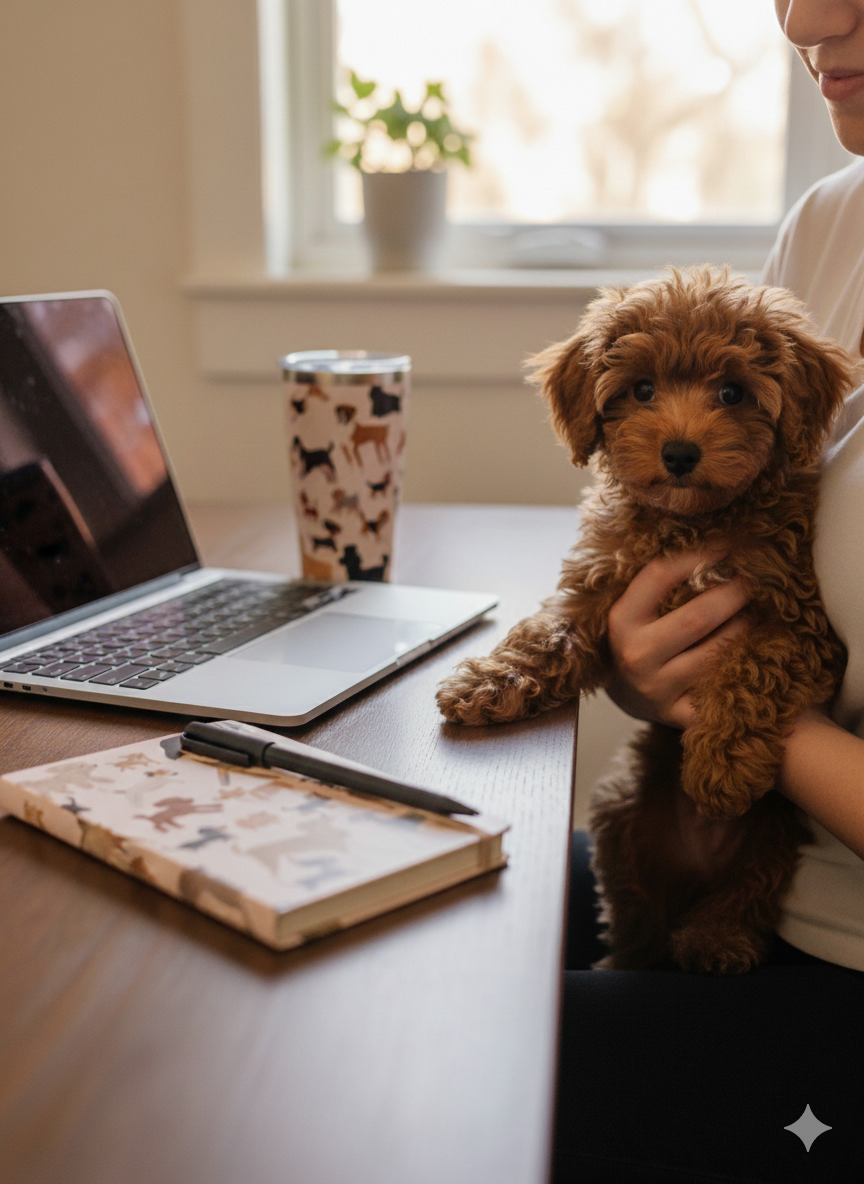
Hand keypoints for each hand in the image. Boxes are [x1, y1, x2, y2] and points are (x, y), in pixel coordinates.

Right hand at [605, 551, 749, 729]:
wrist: (625, 695)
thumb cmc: (637, 637)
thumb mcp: (633, 608)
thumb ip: (660, 582)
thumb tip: (713, 536)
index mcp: (621, 620)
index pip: (662, 575)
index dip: (700, 555)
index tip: (728, 543)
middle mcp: (636, 655)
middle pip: (698, 617)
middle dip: (734, 593)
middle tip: (755, 578)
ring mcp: (658, 689)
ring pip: (717, 653)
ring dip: (744, 628)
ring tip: (755, 613)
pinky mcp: (680, 715)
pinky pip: (722, 690)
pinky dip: (743, 669)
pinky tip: (755, 653)